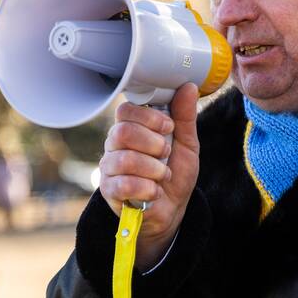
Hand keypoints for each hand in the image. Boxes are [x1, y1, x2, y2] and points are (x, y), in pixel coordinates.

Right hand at [99, 83, 199, 270]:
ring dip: (153, 169)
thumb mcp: (187, 144)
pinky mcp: (109, 190)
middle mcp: (115, 145)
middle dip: (153, 144)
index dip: (149, 118)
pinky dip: (147, 189)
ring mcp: (109, 168)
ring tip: (162, 176)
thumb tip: (189, 87)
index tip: (168, 128)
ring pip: (125, 160)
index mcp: (132, 128)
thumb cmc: (174, 174)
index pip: (126, 110)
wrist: (172, 210)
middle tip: (165, 154)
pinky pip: (123, 184)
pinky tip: (154, 192)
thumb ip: (184, 117)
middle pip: (123, 132)